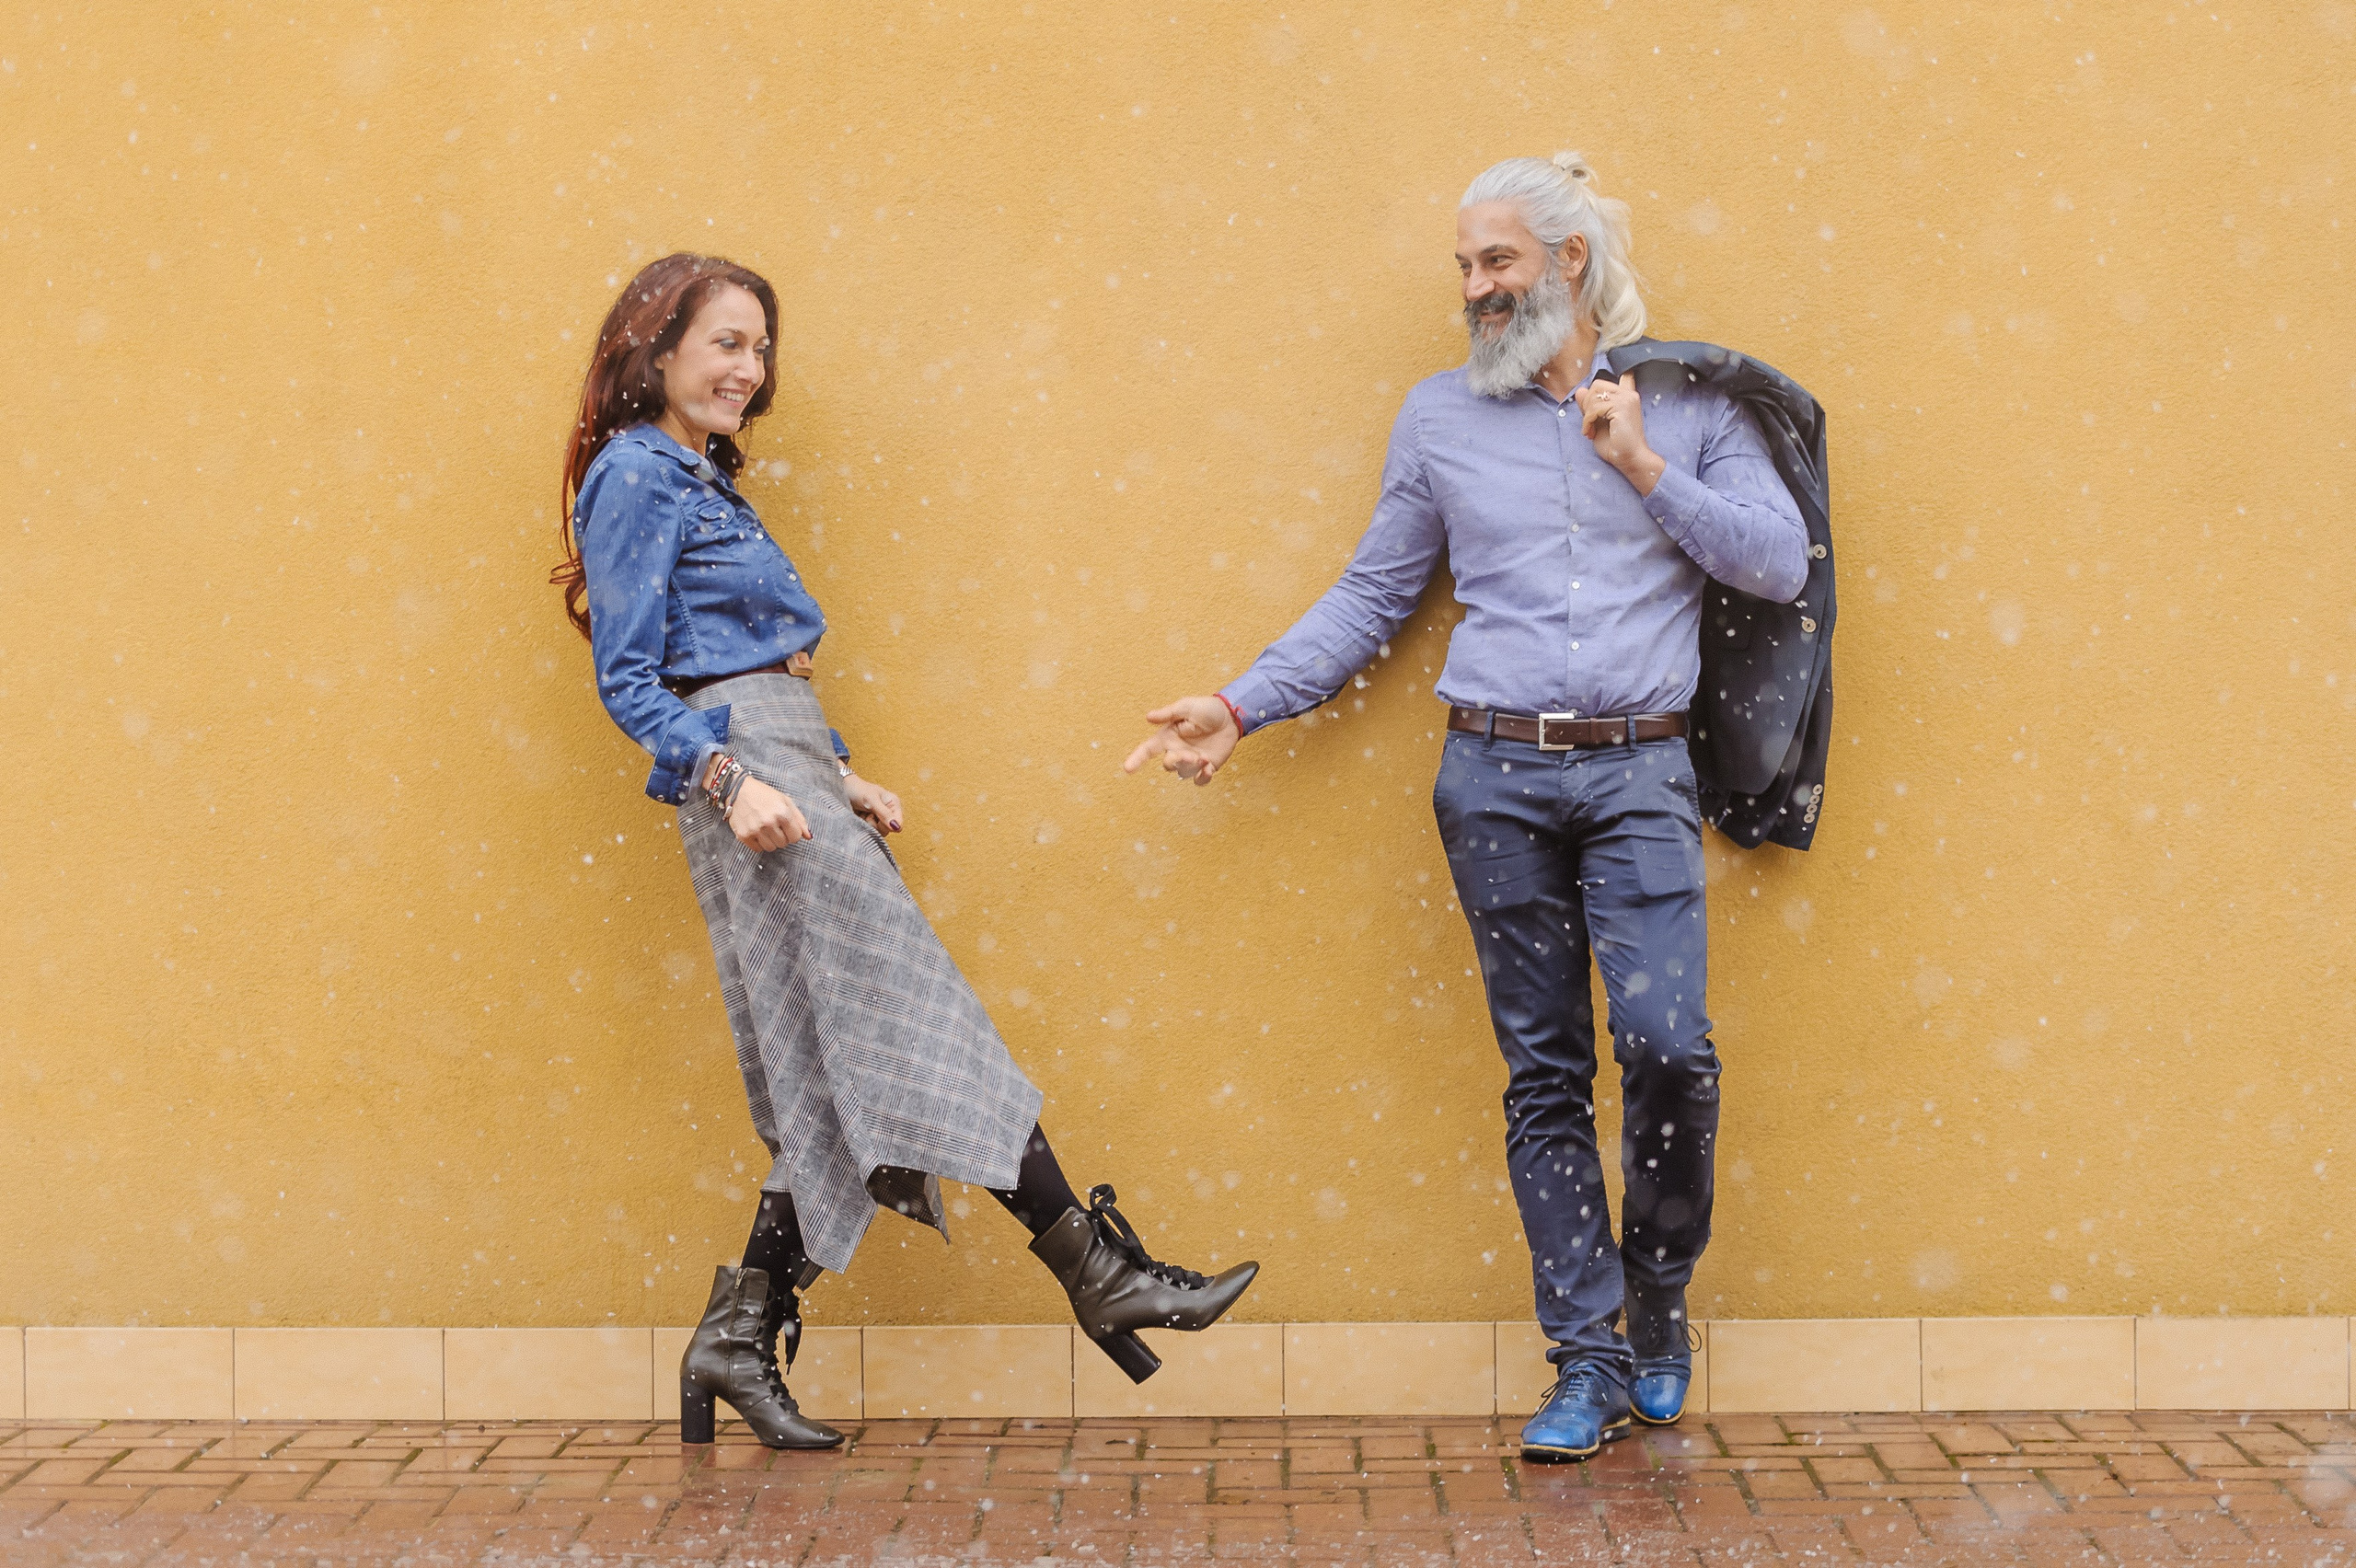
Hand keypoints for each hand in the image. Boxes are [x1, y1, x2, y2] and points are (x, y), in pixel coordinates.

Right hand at [726, 775, 811, 850]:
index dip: (792, 833)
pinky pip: (757, 849)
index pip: (795, 837)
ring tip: (765, 829)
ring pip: (770, 848)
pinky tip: (756, 831)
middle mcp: (769, 822)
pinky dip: (758, 843)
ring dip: (770, 841)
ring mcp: (755, 830)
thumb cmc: (764, 794)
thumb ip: (799, 819)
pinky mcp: (743, 835)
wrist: (738, 790)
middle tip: (774, 826)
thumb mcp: (785, 801)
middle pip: (783, 844)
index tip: (786, 828)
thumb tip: (809, 836)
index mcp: (782, 813)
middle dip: (781, 837)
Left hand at [844, 771, 903, 833]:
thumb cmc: (857, 790)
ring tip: (863, 813)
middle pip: (888, 831)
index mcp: (893, 804)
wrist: (841, 789)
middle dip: (876, 824)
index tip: (878, 816)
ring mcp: (878, 819)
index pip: (898, 825)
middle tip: (868, 813)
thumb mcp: (871, 800)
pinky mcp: (870, 823)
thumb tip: (897, 827)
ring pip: (878, 833)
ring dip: (868, 825)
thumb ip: (885, 814)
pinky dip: (863, 826)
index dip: (889, 825)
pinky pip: (870, 832)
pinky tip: (860, 817)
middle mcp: (888, 812)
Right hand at [1123, 696, 1240, 785]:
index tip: (1127, 768)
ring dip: (1191, 768)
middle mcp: (1178, 750)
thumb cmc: (1207, 709)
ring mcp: (1192, 760)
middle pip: (1168, 765)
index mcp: (1168, 736)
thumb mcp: (1186, 706)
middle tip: (1192, 755)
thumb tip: (1148, 717)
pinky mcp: (1207, 766)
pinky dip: (1202, 778)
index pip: (1148, 749)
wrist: (1231, 716)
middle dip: (1177, 762)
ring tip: (1203, 759)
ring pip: (1183, 773)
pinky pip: (1200, 780)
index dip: (1137, 758)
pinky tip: (1208, 769)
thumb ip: (1168, 713)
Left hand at [1575, 375, 1665, 494]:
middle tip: (1588, 422)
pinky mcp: (1622, 407)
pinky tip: (1590, 433)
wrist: (1629, 459)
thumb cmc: (1616, 444)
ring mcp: (1627, 399)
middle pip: (1597, 385)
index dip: (1601, 386)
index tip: (1595, 406)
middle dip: (1587, 403)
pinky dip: (1587, 421)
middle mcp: (1629, 394)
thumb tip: (1579, 390)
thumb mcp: (1597, 422)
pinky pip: (1594, 408)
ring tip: (1589, 430)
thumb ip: (1589, 406)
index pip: (1616, 376)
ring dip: (1586, 414)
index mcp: (1626, 396)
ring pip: (1594, 395)